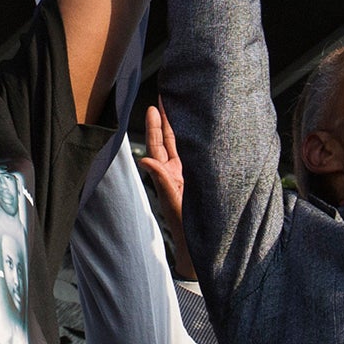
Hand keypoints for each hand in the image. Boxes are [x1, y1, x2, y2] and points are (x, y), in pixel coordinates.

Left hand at [140, 103, 196, 281]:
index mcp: (166, 175)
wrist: (199, 247)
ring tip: (177, 106)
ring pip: (180, 146)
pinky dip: (192, 141)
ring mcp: (184, 176)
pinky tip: (196, 129)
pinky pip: (193, 156)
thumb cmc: (185, 227)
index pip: (158, 145)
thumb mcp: (173, 203)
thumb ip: (162, 181)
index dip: (155, 126)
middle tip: (165, 96)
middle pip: (167, 140)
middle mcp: (174, 173)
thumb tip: (143, 160)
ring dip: (177, 127)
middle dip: (165, 119)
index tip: (153, 106)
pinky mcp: (196, 180)